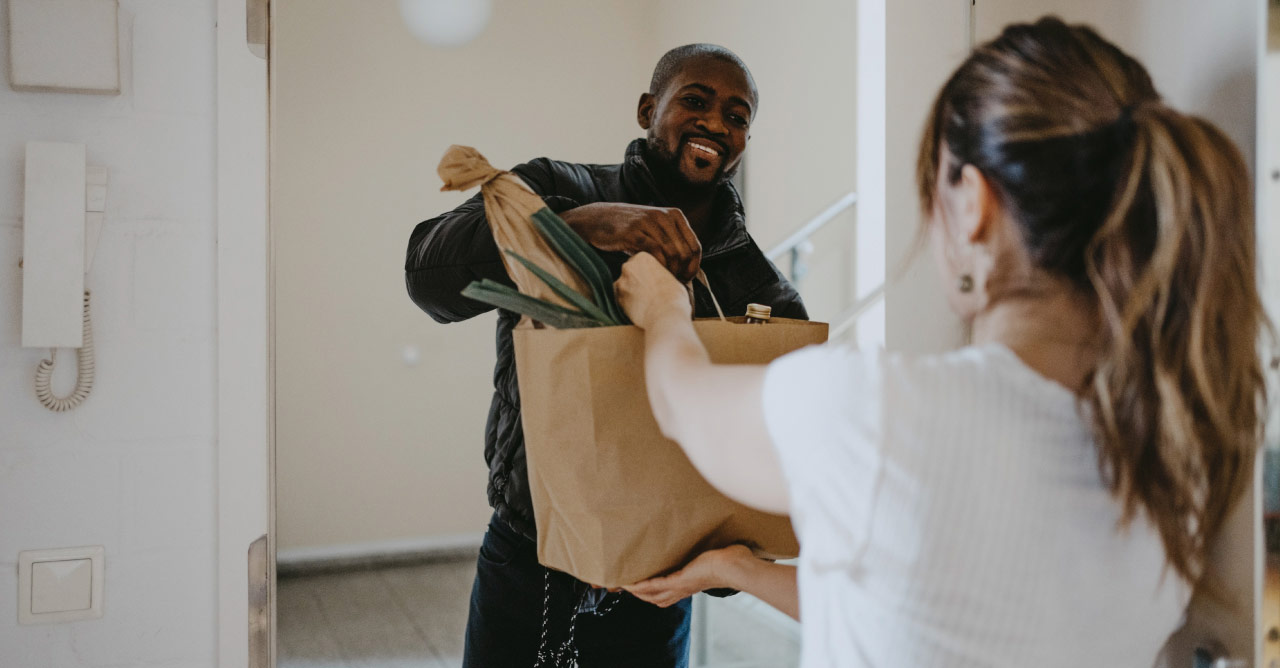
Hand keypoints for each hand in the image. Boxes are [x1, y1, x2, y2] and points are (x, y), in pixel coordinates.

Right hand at [560, 203, 700, 282]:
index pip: (695, 246)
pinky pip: (654, 252)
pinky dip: (657, 267)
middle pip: (685, 253)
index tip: (686, 280)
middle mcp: (664, 216)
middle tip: (673, 284)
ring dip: (670, 272)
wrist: (598, 219)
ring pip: (671, 254)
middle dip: (682, 273)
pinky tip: (652, 275)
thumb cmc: (629, 229)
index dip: (693, 267)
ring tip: (662, 281)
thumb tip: (689, 264)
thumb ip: (672, 239)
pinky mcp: (633, 232)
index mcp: (674, 215)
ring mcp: (648, 223)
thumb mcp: (654, 227)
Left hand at [615, 252, 691, 329]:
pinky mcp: (617, 298)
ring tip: (644, 304)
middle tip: (647, 293)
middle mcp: (628, 267)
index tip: (651, 282)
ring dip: (630, 293)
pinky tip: (639, 310)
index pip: (639, 263)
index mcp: (643, 258)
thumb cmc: (673, 297)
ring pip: (624, 287)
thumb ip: (660, 275)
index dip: (646, 274)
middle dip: (635, 282)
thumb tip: (661, 281)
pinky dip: (627, 304)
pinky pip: (621, 300)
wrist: (665, 315)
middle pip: (629, 273)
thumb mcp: (671, 278)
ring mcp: (620, 283)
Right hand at [623, 545, 753, 607]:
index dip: (655, 593)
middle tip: (626, 586)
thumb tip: (715, 535)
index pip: (668, 593)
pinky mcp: (678, 581)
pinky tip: (629, 582)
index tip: (644, 586)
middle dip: (641, 595)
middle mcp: (683, 589)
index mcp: (690, 584)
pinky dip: (640, 585)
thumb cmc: (730, 560)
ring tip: (623, 583)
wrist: (734, 566)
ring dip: (637, 591)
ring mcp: (680, 586)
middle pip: (657, 599)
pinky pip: (654, 586)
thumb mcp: (714, 556)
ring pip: (652, 595)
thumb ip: (709, 550)